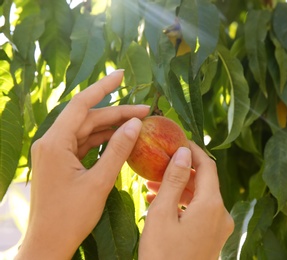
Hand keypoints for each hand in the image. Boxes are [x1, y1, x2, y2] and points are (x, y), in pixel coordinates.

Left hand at [15, 70, 149, 259]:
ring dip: (112, 126)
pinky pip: (85, 143)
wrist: (48, 243)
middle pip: (88, 118)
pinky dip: (103, 140)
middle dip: (117, 113)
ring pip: (87, 130)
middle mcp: (51, 142)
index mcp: (55, 143)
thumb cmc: (71, 216)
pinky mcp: (61, 161)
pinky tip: (122, 139)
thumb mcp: (99, 182)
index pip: (81, 104)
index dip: (103, 87)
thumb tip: (135, 123)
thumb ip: (118, 149)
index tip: (121, 74)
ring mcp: (55, 152)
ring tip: (139, 123)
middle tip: (147, 111)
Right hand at [139, 142, 233, 259]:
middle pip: (204, 181)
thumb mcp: (163, 214)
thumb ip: (175, 180)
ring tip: (151, 185)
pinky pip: (199, 212)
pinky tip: (159, 203)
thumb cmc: (162, 255)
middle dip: (181, 171)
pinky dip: (182, 204)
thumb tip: (184, 152)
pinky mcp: (213, 237)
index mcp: (212, 205)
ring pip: (200, 197)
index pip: (207, 165)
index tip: (177, 140)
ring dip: (179, 188)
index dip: (193, 150)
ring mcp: (219, 228)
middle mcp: (221, 214)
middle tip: (158, 164)